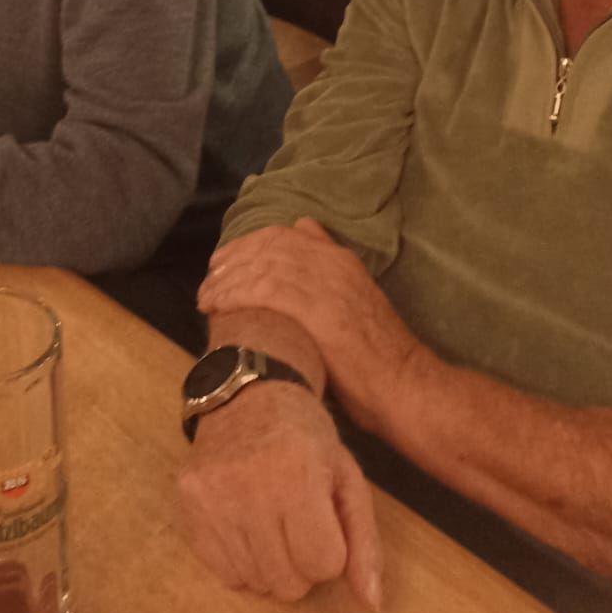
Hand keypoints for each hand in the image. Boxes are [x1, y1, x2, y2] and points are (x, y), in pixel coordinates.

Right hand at [178, 377, 381, 607]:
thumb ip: (364, 540)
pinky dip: (240, 561)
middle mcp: (250, 485)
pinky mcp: (187, 501)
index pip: (323, 563)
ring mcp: (212, 494)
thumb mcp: (347, 477)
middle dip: (301, 563)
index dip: (330, 549)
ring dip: (270, 564)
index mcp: (298, 472)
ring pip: (255, 582)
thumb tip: (371, 603)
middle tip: (296, 524)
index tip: (322, 520)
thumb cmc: (306, 436)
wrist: (246, 393)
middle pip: (288, 582)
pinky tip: (244, 524)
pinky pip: (222, 573)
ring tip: (270, 521)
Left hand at [201, 222, 429, 435]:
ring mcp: (324, 285)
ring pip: (262, 268)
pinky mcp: (316, 311)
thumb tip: (302, 227)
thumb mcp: (356, 295)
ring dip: (227, 282)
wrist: (405, 385)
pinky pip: (264, 292)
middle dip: (231, 261)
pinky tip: (219, 308)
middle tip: (208, 280)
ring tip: (206, 298)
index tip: (223, 262)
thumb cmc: (376, 354)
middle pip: (267, 247)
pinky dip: (236, 296)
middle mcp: (330, 263)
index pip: (282, 235)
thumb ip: (328, 262)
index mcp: (340, 258)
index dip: (247, 245)